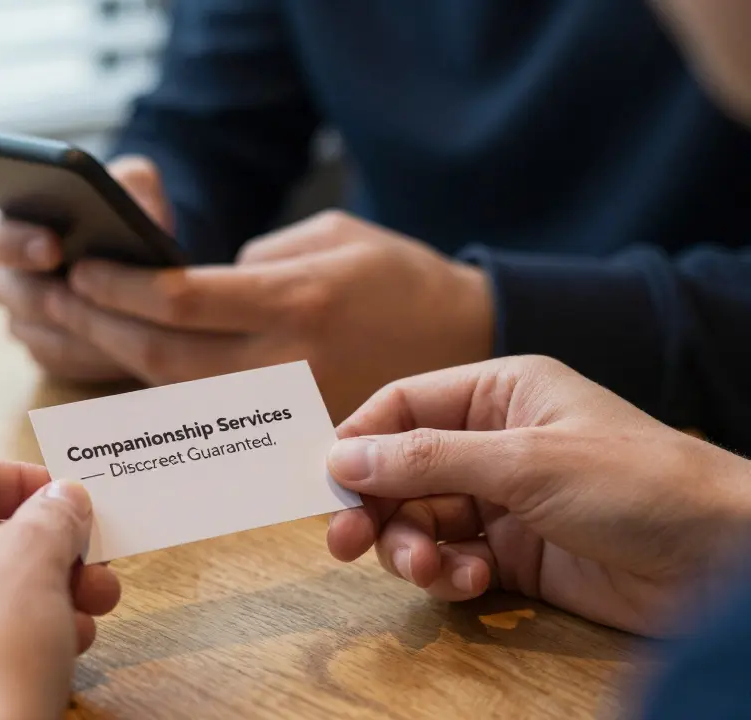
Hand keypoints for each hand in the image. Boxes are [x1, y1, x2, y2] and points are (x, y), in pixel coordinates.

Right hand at [0, 156, 172, 382]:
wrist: (149, 260)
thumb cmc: (128, 213)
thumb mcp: (135, 184)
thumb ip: (131, 180)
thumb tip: (127, 202)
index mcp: (9, 221)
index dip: (8, 242)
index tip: (51, 247)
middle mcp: (6, 273)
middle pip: (1, 290)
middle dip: (42, 293)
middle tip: (84, 292)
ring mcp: (22, 316)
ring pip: (32, 331)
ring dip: (73, 327)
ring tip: (118, 322)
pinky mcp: (46, 351)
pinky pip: (58, 359)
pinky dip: (89, 355)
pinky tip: (123, 347)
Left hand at [0, 456, 121, 719]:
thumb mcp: (32, 561)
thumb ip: (51, 516)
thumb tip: (60, 502)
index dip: (14, 478)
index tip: (60, 495)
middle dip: (36, 546)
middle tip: (86, 557)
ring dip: (33, 592)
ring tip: (87, 611)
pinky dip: (3, 635)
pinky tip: (58, 651)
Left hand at [48, 210, 492, 418]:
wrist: (467, 342)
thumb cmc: (399, 277)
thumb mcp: (332, 236)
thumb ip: (256, 261)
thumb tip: (193, 286)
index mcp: (296, 302)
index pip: (184, 303)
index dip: (121, 287)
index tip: (80, 266)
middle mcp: (285, 362)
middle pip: (164, 357)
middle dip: (98, 325)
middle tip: (52, 297)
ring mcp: (285, 406)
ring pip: (176, 392)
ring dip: (116, 360)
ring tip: (72, 326)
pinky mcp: (289, 431)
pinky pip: (208, 415)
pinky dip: (158, 392)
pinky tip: (124, 365)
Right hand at [324, 356, 750, 635]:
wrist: (724, 559)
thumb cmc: (635, 483)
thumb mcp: (523, 462)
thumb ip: (427, 460)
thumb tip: (339, 456)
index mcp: (499, 393)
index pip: (403, 406)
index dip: (358, 441)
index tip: (324, 483)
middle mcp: (494, 441)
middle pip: (402, 470)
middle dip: (376, 506)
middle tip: (346, 544)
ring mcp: (504, 500)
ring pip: (421, 520)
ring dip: (411, 548)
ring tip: (428, 570)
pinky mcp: (516, 554)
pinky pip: (453, 559)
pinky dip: (449, 574)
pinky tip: (472, 582)